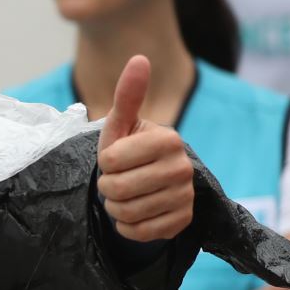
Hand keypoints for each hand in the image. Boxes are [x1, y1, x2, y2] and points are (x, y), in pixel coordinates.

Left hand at [96, 55, 193, 241]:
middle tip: (117, 180)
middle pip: (117, 189)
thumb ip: (128, 95)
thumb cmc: (128, 150)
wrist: (146, 184)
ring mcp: (185, 196)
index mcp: (168, 139)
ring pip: (126, 212)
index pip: (111, 161)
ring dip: (116, 207)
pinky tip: (135, 213)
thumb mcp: (121, 124)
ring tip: (125, 195)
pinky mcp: (182, 222)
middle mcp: (183, 167)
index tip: (115, 158)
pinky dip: (127, 226)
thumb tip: (140, 58)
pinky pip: (139, 232)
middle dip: (107, 187)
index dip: (104, 162)